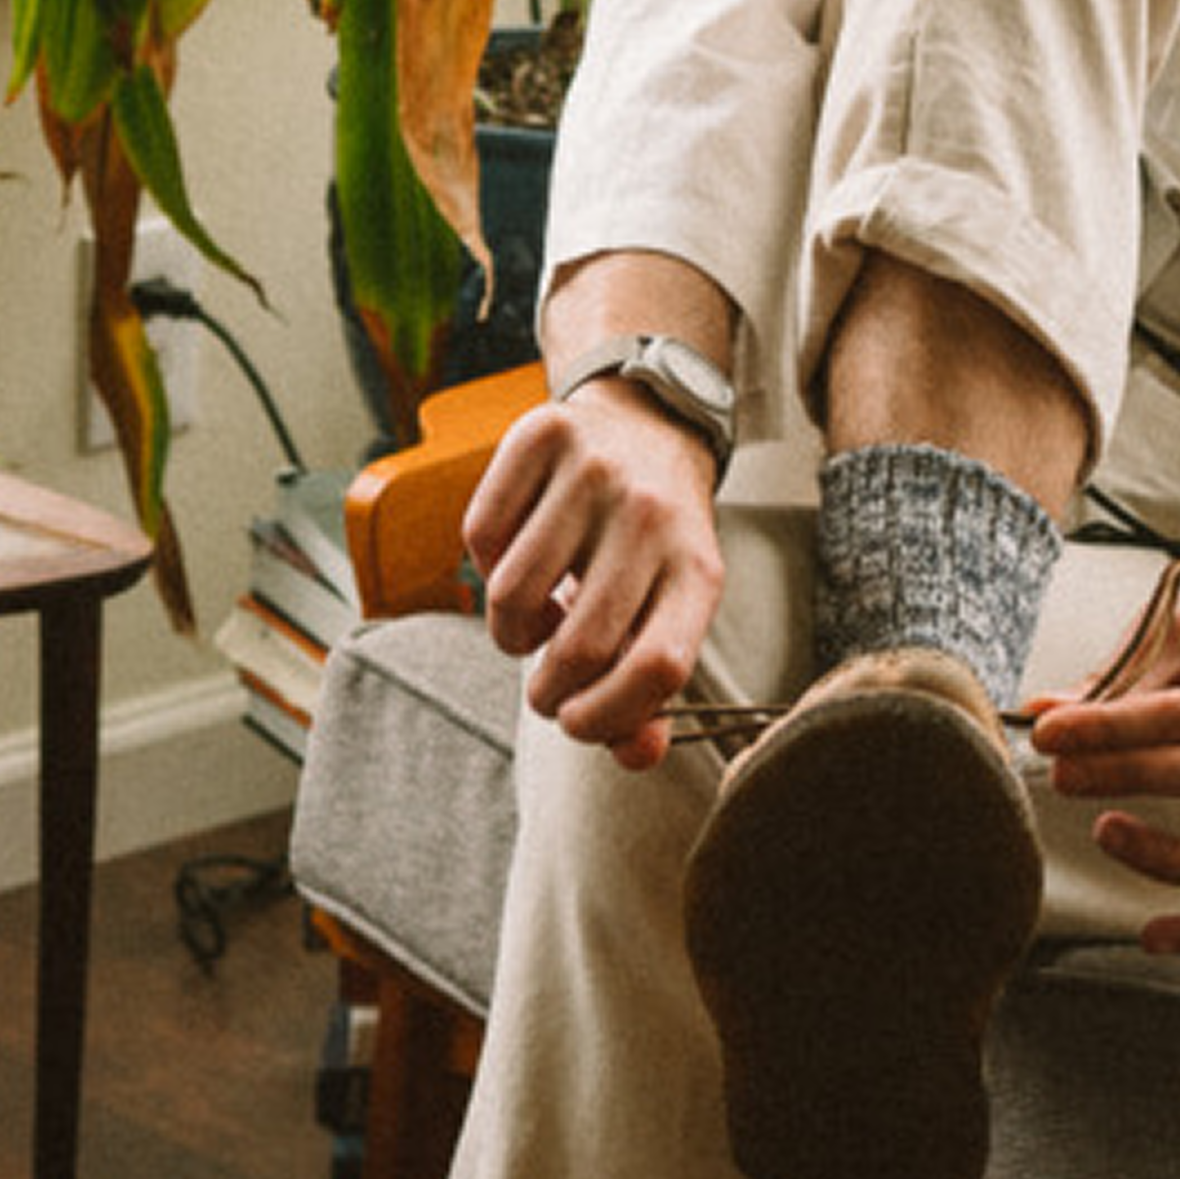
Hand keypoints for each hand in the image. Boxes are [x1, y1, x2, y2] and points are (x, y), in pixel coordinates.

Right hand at [466, 377, 727, 758]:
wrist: (648, 422)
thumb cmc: (653, 539)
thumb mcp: (670, 604)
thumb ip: (649, 687)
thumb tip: (633, 756)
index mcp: (698, 568)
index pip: (658, 666)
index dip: (608, 717)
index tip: (577, 724)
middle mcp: (651, 515)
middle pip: (582, 644)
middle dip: (547, 692)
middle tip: (545, 689)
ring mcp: (595, 471)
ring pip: (514, 594)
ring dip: (510, 631)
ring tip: (533, 620)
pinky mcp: (541, 437)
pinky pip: (481, 536)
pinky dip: (485, 566)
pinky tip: (517, 559)